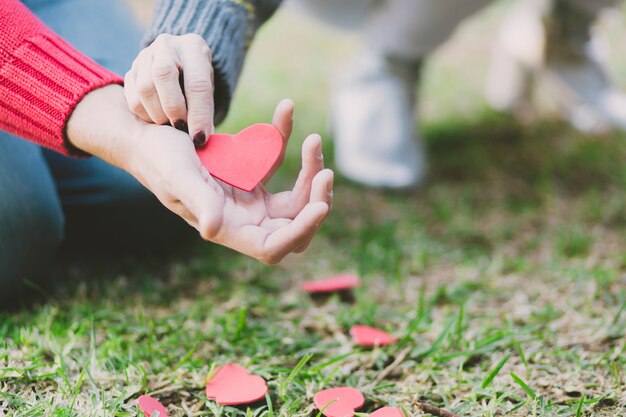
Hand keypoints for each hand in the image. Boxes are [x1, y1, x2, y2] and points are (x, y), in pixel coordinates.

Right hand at [124, 33, 213, 145]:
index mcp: (193, 48)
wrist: (180, 67)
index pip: (196, 83)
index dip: (198, 114)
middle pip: (163, 75)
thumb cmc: (198, 86)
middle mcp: (167, 46)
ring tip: (170, 125)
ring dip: (158, 113)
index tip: (199, 138)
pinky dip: (145, 114)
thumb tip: (199, 140)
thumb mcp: (208, 93)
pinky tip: (157, 119)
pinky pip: (132, 97)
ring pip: (144, 87)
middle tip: (181, 128)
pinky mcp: (131, 70)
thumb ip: (204, 112)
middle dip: (173, 108)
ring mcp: (145, 55)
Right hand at [127, 106, 331, 263]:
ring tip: (312, 140)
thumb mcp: (176, 174)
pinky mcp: (253, 177)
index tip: (319, 205)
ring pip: (298, 198)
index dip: (300, 232)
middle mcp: (244, 219)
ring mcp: (251, 199)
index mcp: (228, 228)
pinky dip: (286, 140)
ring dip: (310, 171)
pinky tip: (286, 110)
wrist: (147, 136)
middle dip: (316, 202)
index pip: (273, 246)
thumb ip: (198, 202)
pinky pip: (280, 163)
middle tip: (325, 171)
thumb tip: (214, 231)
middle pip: (295, 225)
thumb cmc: (156, 157)